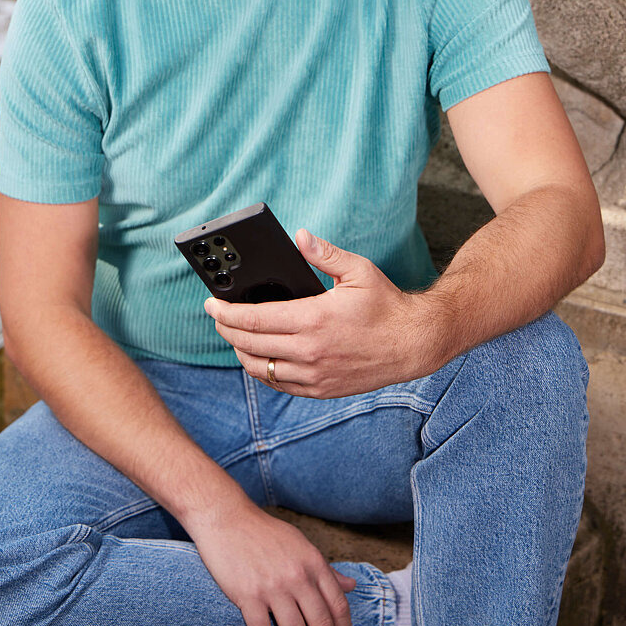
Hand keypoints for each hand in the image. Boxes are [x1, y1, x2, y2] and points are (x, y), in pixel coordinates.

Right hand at [189, 497, 354, 625]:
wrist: (226, 517)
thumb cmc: (263, 532)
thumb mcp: (300, 544)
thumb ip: (325, 569)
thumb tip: (351, 585)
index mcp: (312, 562)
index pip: (338, 605)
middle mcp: (297, 575)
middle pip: (321, 624)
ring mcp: (273, 587)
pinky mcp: (248, 596)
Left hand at [205, 230, 444, 396]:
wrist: (413, 343)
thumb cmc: (386, 305)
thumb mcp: (358, 270)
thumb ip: (325, 254)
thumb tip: (300, 236)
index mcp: (314, 320)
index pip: (254, 319)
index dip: (226, 313)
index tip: (212, 304)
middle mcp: (310, 352)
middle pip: (249, 344)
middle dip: (225, 329)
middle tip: (217, 317)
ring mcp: (314, 375)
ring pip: (260, 369)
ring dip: (240, 352)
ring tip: (235, 335)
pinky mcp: (321, 389)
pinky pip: (279, 384)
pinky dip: (263, 370)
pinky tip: (260, 356)